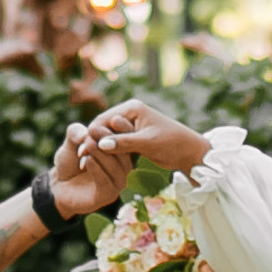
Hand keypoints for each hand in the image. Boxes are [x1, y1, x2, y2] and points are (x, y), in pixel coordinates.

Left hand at [40, 125, 121, 222]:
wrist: (59, 183)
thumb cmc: (70, 160)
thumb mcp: (72, 141)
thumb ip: (77, 132)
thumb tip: (86, 133)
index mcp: (120, 152)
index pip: (128, 138)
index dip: (123, 127)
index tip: (112, 118)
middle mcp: (123, 167)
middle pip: (123, 153)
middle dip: (108, 139)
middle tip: (94, 129)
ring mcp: (117, 182)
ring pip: (116, 168)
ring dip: (101, 154)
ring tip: (88, 144)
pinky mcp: (107, 196)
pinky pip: (106, 183)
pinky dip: (97, 170)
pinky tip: (87, 160)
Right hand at [86, 97, 210, 179]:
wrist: (189, 152)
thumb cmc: (172, 143)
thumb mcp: (147, 143)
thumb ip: (124, 143)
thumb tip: (101, 145)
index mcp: (132, 107)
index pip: (104, 119)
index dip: (92, 134)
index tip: (83, 151)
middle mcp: (129, 113)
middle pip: (103, 127)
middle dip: (93, 141)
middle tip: (81, 158)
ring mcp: (130, 125)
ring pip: (107, 136)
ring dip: (99, 148)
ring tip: (86, 162)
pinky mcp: (132, 137)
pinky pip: (115, 143)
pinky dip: (108, 152)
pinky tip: (99, 163)